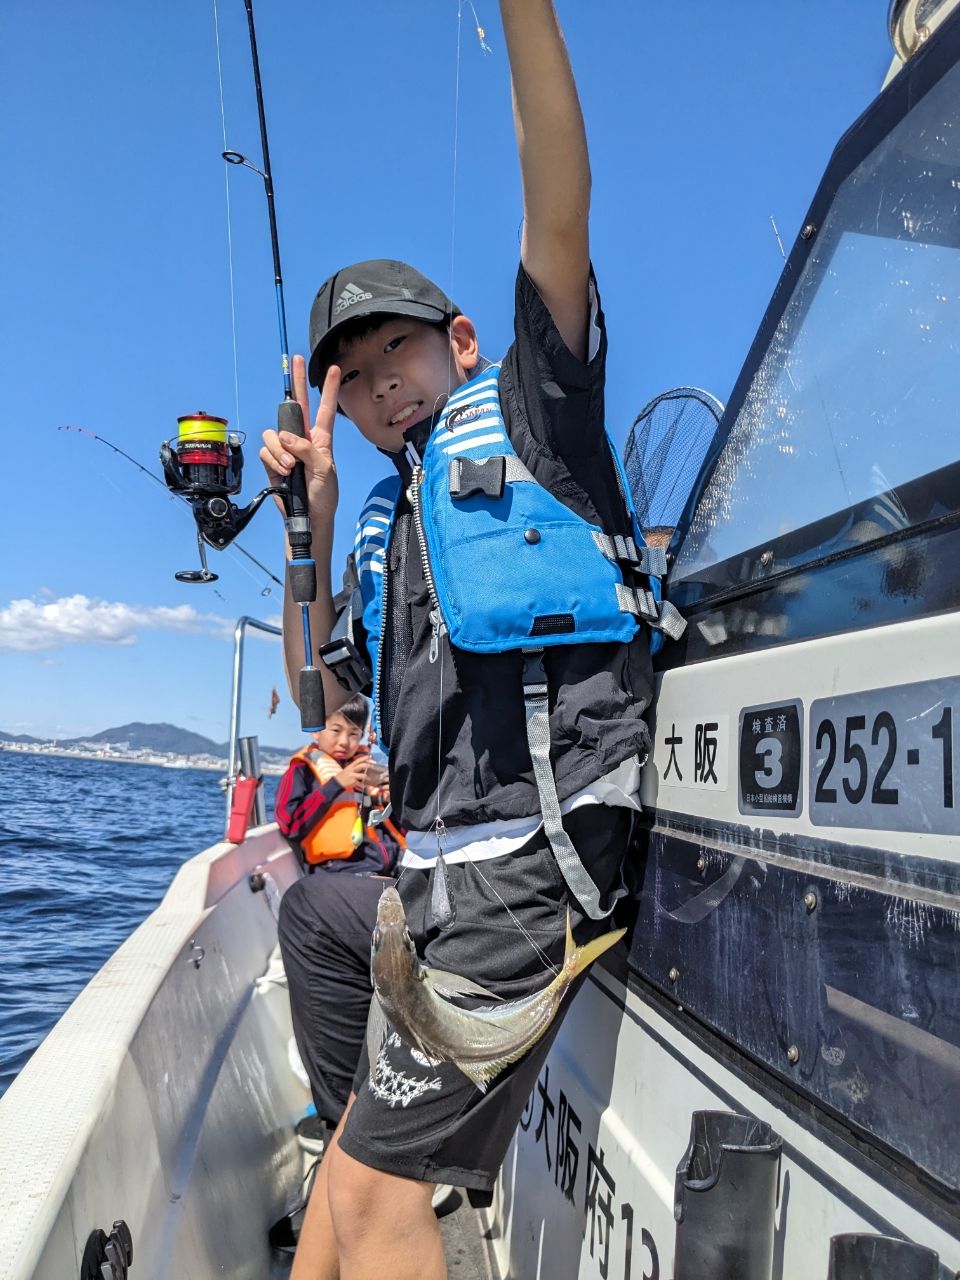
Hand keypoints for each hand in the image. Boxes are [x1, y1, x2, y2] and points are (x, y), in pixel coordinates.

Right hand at [259, 355, 340, 520]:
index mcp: (321, 439)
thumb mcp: (324, 470)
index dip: (329, 389)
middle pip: (295, 406)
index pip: (325, 410)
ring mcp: (285, 449)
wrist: (308, 515)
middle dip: (296, 382)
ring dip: (279, 450)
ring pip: (274, 434)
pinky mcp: (272, 461)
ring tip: (290, 467)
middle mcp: (302, 439)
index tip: (334, 369)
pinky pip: (266, 450)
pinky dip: (273, 460)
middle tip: (296, 360)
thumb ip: (307, 449)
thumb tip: (285, 438)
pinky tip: (283, 472)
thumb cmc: (323, 494)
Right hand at [335, 756, 371, 791]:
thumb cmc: (344, 775)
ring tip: (370, 778)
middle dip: (368, 765)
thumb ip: (355, 767)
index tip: (370, 756)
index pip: (358, 760)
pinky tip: (364, 786)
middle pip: (361, 766)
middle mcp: (351, 770)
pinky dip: (363, 785)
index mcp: (350, 766)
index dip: (364, 758)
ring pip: (362, 775)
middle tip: (373, 766)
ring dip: (367, 777)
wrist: (337, 782)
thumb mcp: (348, 769)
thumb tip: (364, 766)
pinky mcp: (353, 782)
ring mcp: (352, 776)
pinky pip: (360, 783)